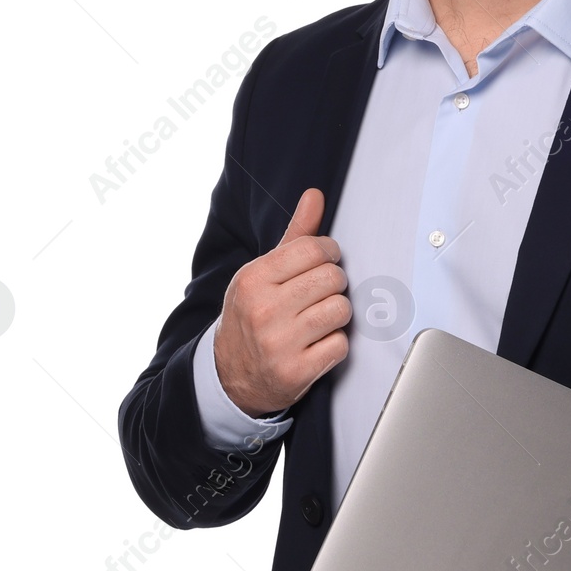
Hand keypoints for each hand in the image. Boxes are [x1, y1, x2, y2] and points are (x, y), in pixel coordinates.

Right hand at [213, 187, 350, 415]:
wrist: (229, 375)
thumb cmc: (252, 314)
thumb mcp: (263, 273)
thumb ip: (295, 235)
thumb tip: (315, 195)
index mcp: (253, 279)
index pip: (315, 249)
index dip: (328, 254)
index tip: (324, 262)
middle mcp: (263, 310)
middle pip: (333, 278)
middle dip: (332, 285)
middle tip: (317, 295)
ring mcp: (278, 343)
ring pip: (342, 310)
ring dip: (336, 315)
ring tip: (316, 320)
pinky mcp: (295, 372)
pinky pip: (341, 345)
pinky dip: (334, 345)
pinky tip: (314, 345)